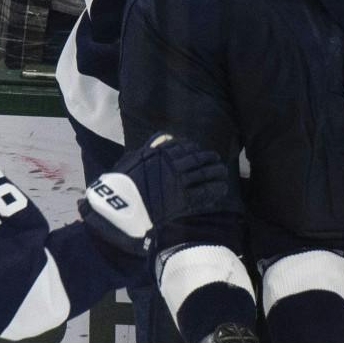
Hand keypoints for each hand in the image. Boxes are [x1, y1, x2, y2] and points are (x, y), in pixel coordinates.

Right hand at [80, 134, 233, 254]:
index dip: (196, 149)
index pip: (185, 147)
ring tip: (223, 174)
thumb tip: (166, 137)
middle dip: (210, 160)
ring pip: (205, 175)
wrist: (120, 205)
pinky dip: (215, 190)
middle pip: (199, 160)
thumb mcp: (135, 158)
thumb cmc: (123, 181)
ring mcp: (180, 182)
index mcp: (162, 153)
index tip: (202, 151)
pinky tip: (221, 189)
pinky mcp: (183, 200)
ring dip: (217, 173)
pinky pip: (204, 193)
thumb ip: (152, 147)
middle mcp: (173, 165)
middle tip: (217, 161)